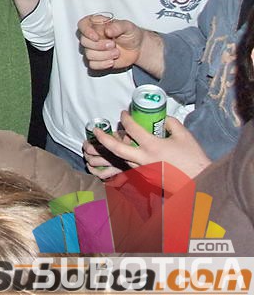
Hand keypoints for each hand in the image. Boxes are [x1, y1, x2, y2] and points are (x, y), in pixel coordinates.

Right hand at [77, 16, 143, 71]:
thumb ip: (118, 26)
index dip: (86, 31)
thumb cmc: (130, 34)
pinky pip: (92, 64)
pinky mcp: (96, 60)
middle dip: (99, 45)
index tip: (96, 37)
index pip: (82, 25)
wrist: (137, 48)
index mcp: (96, 24)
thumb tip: (107, 31)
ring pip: (88, 54)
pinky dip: (103, 64)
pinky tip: (112, 61)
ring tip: (116, 53)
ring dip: (103, 56)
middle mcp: (92, 36)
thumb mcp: (128, 26)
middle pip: (84, 41)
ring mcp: (93, 49)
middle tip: (113, 44)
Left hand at [90, 111, 210, 178]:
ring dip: (111, 151)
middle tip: (95, 131)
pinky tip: (121, 155)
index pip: (133, 129)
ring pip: (122, 159)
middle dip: (103, 139)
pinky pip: (130, 167)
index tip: (123, 113)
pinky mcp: (147, 178)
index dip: (126, 119)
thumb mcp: (184, 135)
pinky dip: (123, 160)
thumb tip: (162, 119)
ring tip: (103, 143)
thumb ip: (170, 123)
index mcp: (153, 147)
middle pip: (117, 149)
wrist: (200, 182)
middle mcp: (144, 159)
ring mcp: (144, 171)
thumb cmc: (193, 158)